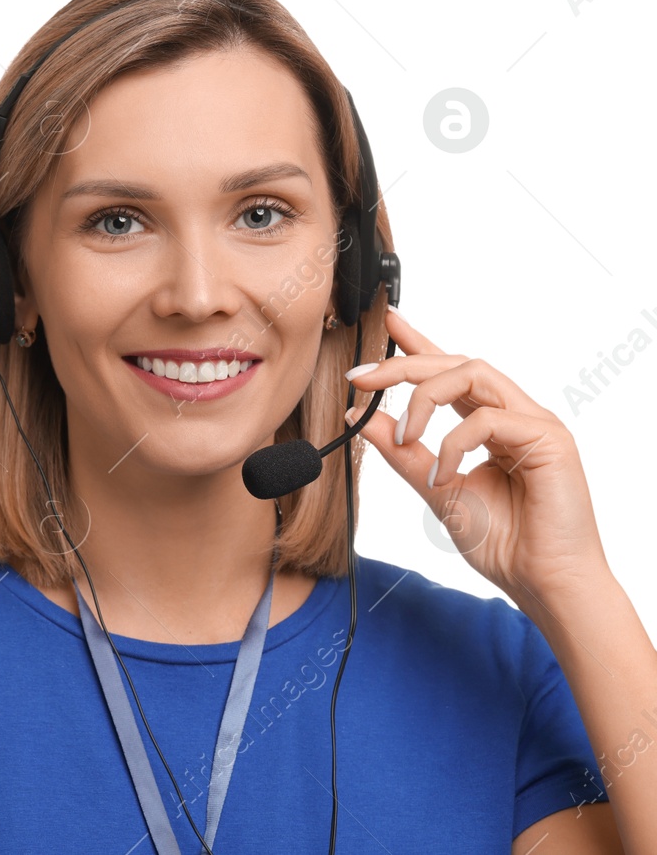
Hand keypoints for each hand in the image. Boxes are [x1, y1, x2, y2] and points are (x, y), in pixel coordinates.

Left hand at [344, 306, 608, 607]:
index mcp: (490, 424)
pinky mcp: (549, 439)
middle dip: (402, 365)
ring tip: (404, 435)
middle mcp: (514, 415)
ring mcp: (535, 423)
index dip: (419, 344)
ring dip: (424, 397)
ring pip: (473, 374)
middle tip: (361, 378)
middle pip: (456, 365)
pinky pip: (488, 420)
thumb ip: (403, 453)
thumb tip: (363, 417)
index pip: (451, 372)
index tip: (386, 325)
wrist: (544, 583)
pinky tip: (441, 473)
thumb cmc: (503, 542)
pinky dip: (453, 443)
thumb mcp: (437, 489)